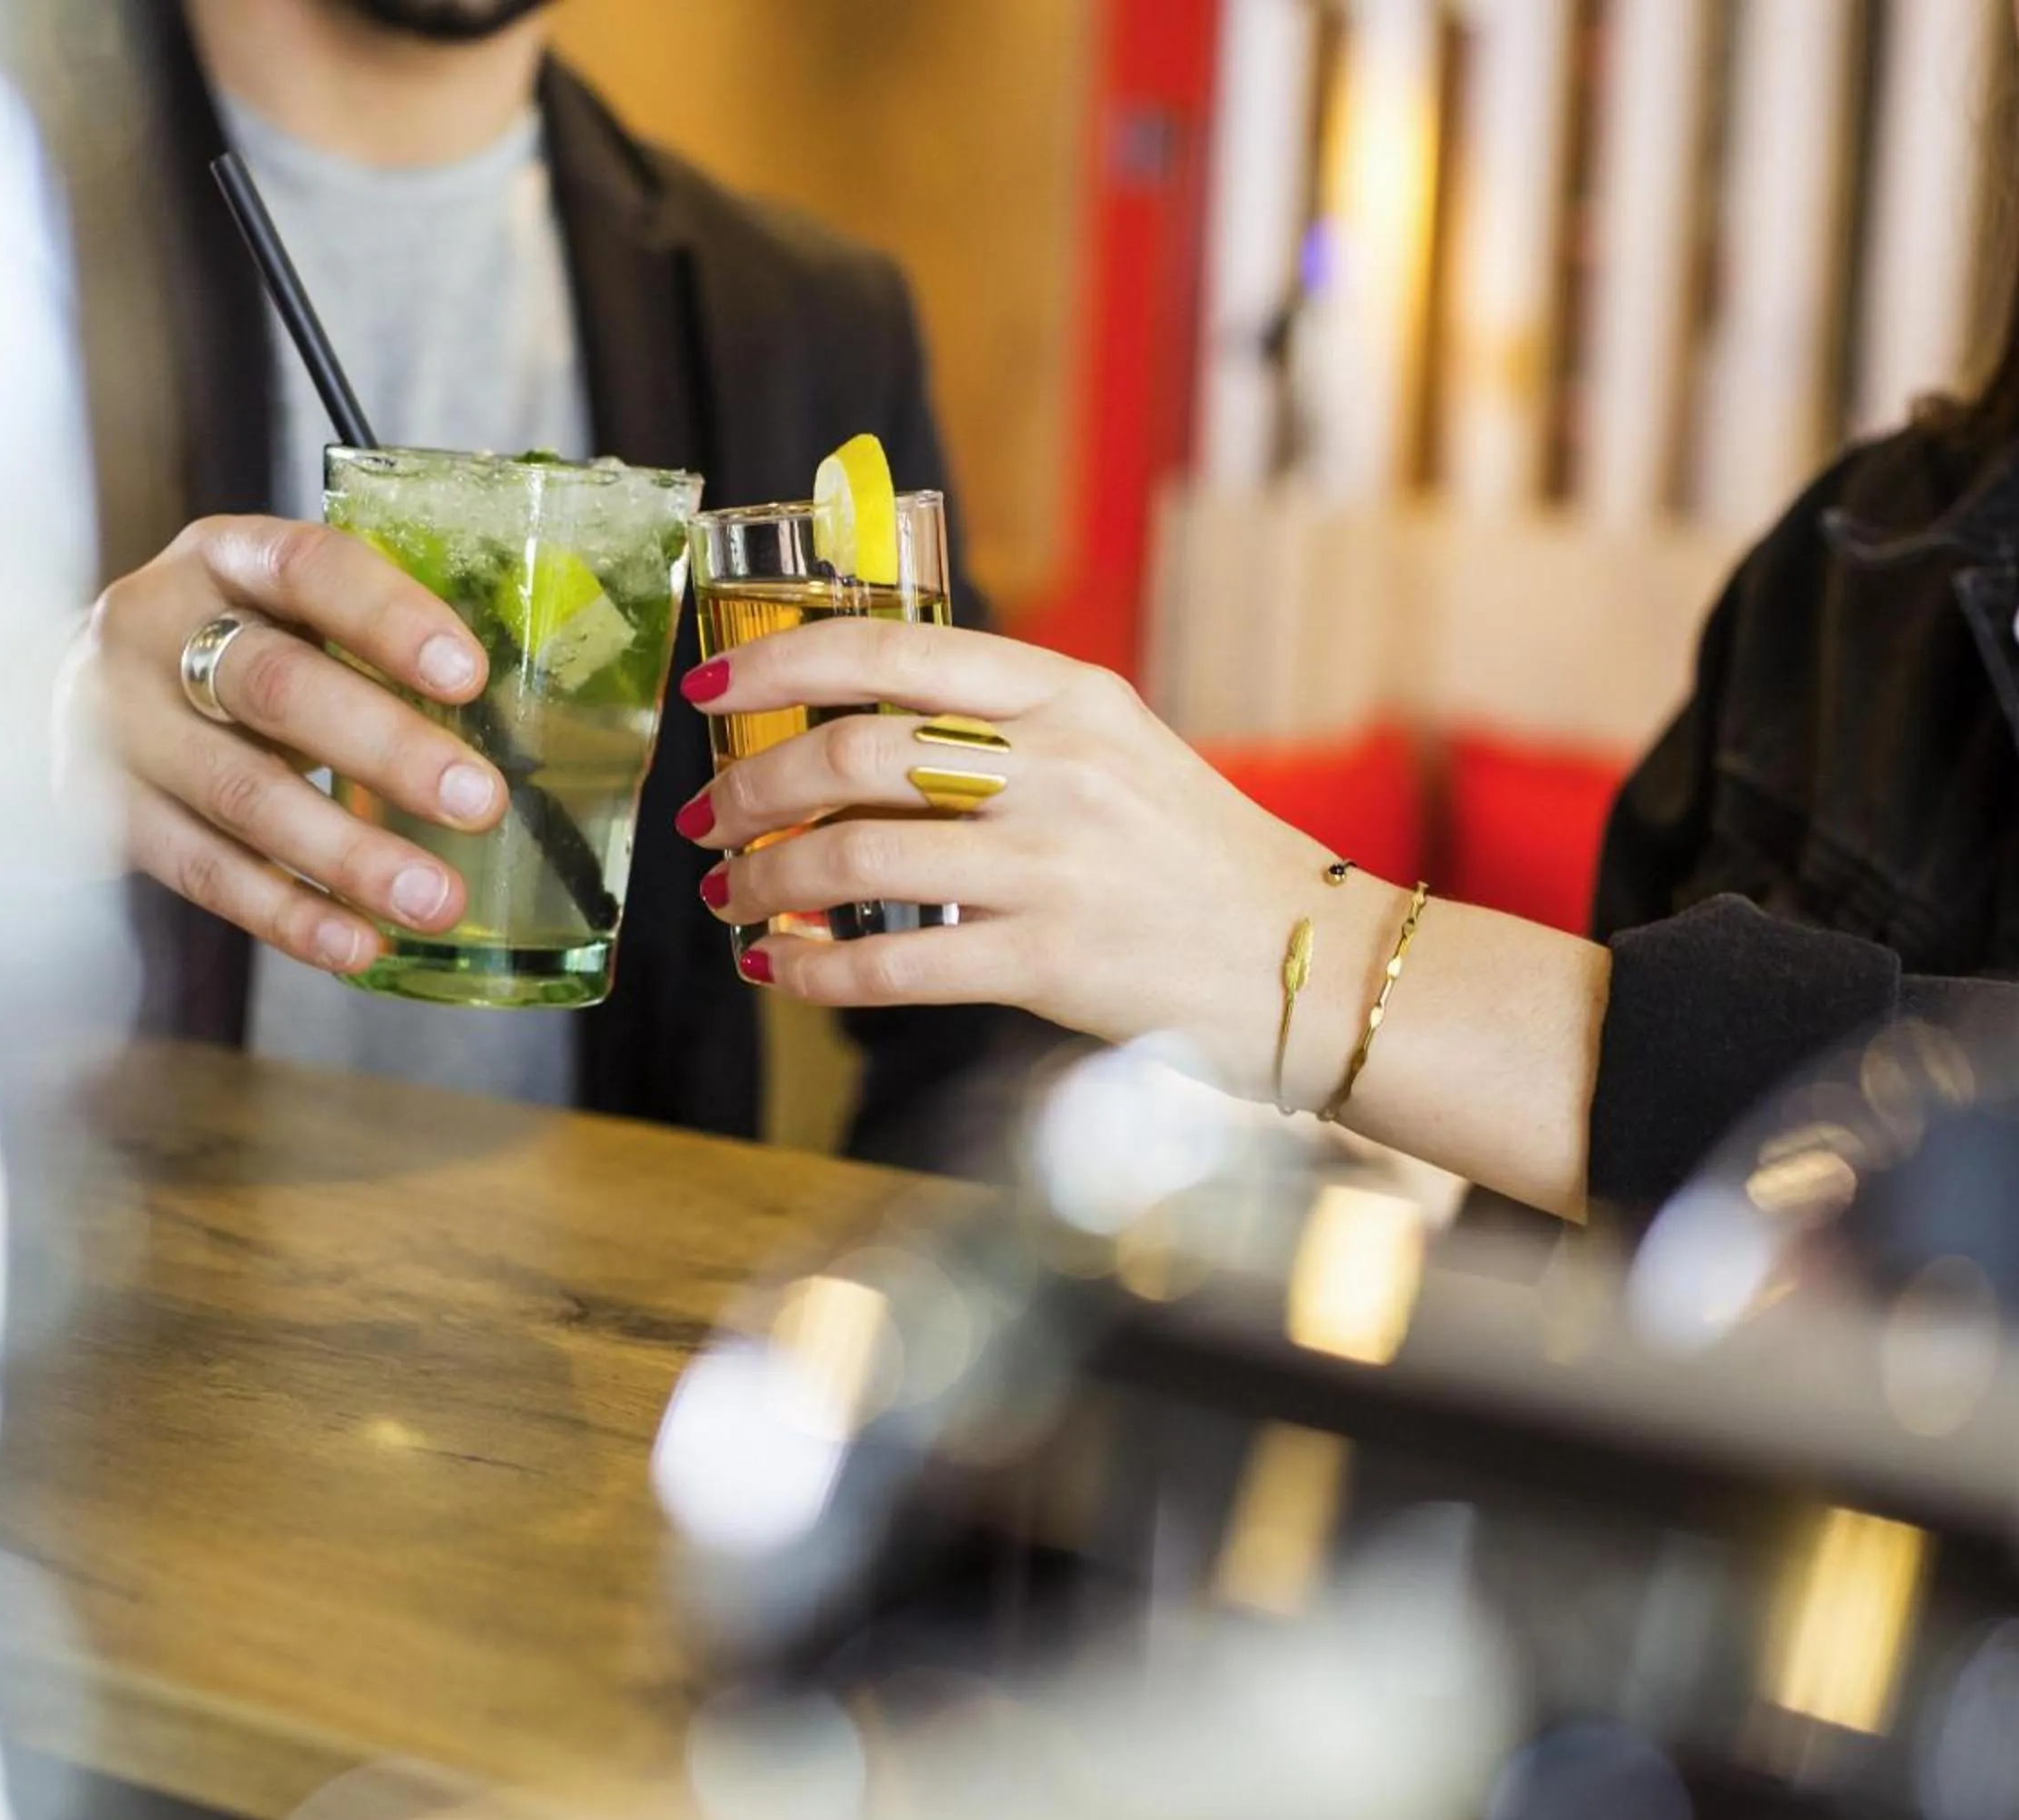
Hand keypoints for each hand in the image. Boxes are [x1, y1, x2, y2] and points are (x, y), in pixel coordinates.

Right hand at [61, 516, 508, 974]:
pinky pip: (203, 871)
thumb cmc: (229, 650)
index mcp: (222, 557)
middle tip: (480, 802)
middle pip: (273, 686)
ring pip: (240, 792)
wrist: (82, 695)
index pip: (306, 567)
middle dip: (385, 748)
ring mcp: (116, 724)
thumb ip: (368, 641)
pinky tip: (357, 944)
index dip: (388, 617)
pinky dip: (286, 914)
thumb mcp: (283, 613)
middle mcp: (154, 627)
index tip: (470, 675)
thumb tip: (521, 709)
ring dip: (347, 855)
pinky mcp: (101, 811)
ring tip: (436, 899)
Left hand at [678, 622, 1377, 1092]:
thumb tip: (860, 734)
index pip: (894, 650)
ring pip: (857, 854)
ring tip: (731, 898)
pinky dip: (817, 969)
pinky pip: (895, 964)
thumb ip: (1008, 730)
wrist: (1311, 964)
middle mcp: (1059, 767)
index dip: (782, 660)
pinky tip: (782, 971)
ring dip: (767, 878)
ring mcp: (1056, 865)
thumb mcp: (1119, 752)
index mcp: (1070, 697)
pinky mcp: (1053, 962)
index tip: (712, 684)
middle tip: (706, 818)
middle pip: (854, 751)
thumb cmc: (1199, 862)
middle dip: (750, 784)